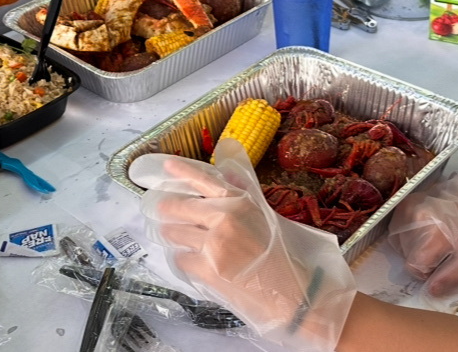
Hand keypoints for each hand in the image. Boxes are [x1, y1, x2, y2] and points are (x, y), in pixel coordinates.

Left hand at [129, 139, 354, 350]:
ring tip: (180, 239)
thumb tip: (226, 162)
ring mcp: (215, 244)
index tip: (167, 166)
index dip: (183, 171)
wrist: (296, 295)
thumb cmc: (283, 256)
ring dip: (173, 236)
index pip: (205, 180)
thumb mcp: (266, 216)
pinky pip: (180, 258)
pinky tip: (194, 262)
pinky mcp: (207, 269)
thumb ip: (243, 190)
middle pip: (179, 207)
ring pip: (174, 233)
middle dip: (167, 210)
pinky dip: (184, 260)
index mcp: (241, 203)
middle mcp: (225, 218)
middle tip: (162, 212)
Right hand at [388, 159, 457, 302]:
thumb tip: (431, 291)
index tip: (439, 265)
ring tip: (431, 238)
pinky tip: (422, 230)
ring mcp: (405, 210)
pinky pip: (396, 230)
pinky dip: (407, 235)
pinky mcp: (402, 204)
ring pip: (399, 244)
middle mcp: (413, 220)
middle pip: (405, 256)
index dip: (426, 271)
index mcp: (433, 234)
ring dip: (411, 247)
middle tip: (439, 249)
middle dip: (420, 258)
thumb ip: (451, 275)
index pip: (413, 266)